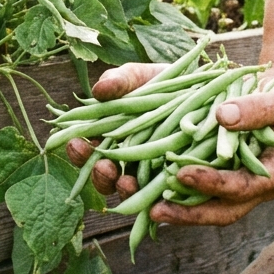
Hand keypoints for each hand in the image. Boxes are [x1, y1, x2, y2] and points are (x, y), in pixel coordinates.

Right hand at [63, 63, 167, 198]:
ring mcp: (146, 172)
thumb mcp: (136, 76)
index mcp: (106, 136)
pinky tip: (157, 192)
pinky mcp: (170, 178)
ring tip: (127, 183)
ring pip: (128, 190)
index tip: (77, 144)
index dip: (78, 152)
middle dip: (100, 175)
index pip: (85, 151)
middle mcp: (123, 159)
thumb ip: (118, 81)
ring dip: (122, 190)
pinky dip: (154, 197)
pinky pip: (160, 194)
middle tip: (105, 168)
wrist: (197, 86)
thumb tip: (99, 90)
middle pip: (104, 177)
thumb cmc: (158, 81)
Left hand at [154, 77, 273, 225]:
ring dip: (177, 209)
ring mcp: (241, 186)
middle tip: (153, 209)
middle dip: (188, 214)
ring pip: (208, 207)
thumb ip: (259, 109)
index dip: (212, 183)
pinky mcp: (226, 176)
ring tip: (144, 204)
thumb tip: (222, 115)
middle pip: (221, 211)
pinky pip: (201, 192)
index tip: (182, 173)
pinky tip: (150, 185)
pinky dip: (177, 192)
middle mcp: (256, 187)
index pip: (241, 187)